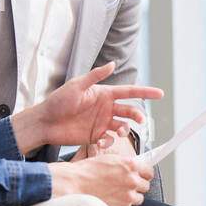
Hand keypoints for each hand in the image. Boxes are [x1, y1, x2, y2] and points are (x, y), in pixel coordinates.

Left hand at [14, 62, 160, 154]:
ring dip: (125, 129)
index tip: (160, 93)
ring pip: (123, 126)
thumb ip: (95, 76)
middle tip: (140, 120)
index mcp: (104, 94)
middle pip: (129, 111)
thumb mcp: (77, 85)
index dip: (145, 92)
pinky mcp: (95, 136)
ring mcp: (101, 123)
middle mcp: (106, 108)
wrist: (45, 122)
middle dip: (137, 115)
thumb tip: (112, 64)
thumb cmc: (58, 101)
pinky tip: (103, 141)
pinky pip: (110, 139)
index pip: (129, 92)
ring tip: (119, 131)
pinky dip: (111, 141)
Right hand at [48, 155, 152, 205]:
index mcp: (130, 165)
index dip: (144, 175)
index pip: (149, 172)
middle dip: (136, 186)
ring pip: (139, 199)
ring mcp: (128, 196)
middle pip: (145, 186)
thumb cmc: (87, 171)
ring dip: (130, 197)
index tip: (141, 176)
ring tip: (116, 195)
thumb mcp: (109, 159)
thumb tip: (135, 169)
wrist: (73, 185)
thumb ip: (125, 164)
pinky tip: (112, 202)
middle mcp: (132, 180)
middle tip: (124, 186)